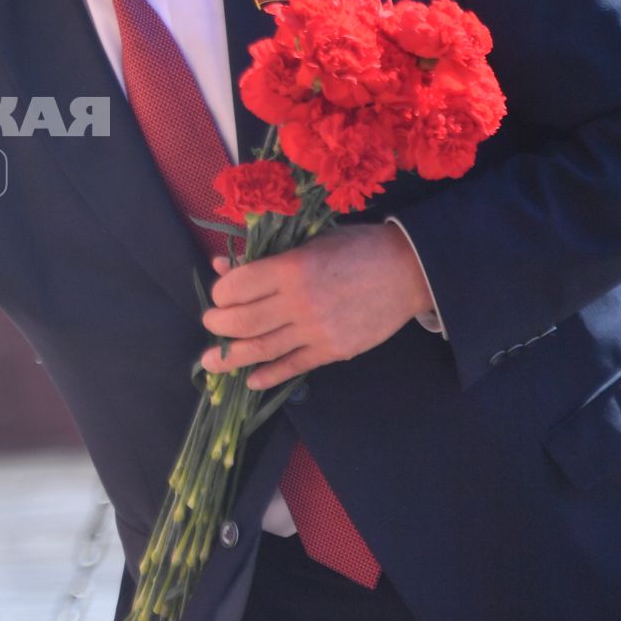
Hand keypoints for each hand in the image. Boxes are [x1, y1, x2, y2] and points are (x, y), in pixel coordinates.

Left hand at [199, 224, 432, 390]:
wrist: (409, 271)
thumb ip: (263, 256)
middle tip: (211, 324)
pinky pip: (293, 367)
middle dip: (218, 325)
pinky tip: (251, 379)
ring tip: (212, 363)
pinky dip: (268, 375)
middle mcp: (300, 301)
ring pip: (262, 348)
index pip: (237, 287)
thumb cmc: (356, 248)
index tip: (219, 295)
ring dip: (231, 357)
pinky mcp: (333, 350)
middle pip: (242, 321)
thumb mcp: (308, 242)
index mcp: (291, 268)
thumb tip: (221, 266)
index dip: (220, 294)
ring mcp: (317, 330)